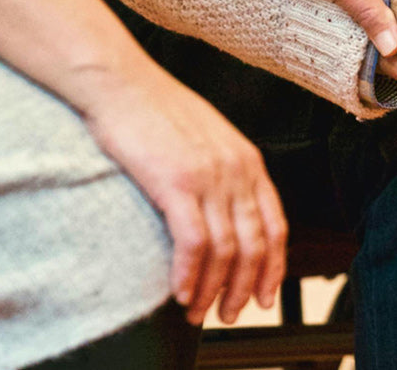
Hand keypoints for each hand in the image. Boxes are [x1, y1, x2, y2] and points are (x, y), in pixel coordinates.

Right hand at [69, 62, 287, 325]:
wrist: (120, 82)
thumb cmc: (154, 110)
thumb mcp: (207, 138)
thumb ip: (223, 172)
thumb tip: (224, 211)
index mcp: (249, 161)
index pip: (276, 226)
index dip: (273, 268)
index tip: (263, 296)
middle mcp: (237, 170)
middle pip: (255, 245)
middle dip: (243, 289)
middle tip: (228, 314)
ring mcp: (209, 176)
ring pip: (226, 250)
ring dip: (213, 289)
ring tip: (198, 312)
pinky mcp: (176, 182)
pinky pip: (194, 242)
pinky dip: (189, 275)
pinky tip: (180, 292)